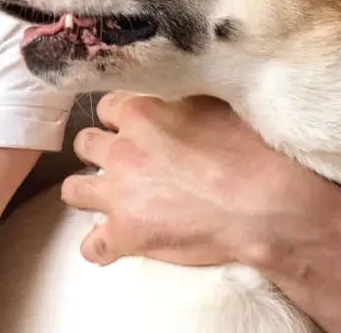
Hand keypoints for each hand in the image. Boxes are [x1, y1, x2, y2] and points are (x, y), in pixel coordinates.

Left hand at [61, 93, 329, 267]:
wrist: (266, 204)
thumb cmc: (253, 152)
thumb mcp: (216, 103)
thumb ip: (183, 99)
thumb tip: (179, 93)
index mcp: (140, 112)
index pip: (108, 107)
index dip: (122, 120)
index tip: (136, 129)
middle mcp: (121, 150)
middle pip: (85, 145)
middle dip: (101, 153)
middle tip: (126, 164)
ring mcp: (118, 194)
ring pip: (73, 189)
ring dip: (89, 193)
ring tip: (111, 200)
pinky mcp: (126, 234)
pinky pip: (92, 246)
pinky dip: (100, 247)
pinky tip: (113, 245)